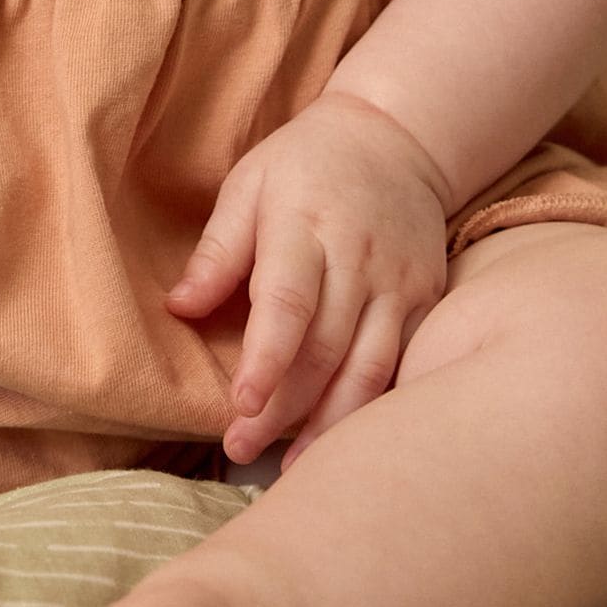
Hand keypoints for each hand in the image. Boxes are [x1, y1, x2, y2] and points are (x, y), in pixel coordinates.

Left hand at [165, 92, 451, 469]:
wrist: (397, 138)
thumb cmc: (305, 163)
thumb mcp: (250, 184)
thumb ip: (218, 249)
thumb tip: (180, 307)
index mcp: (306, 223)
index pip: (288, 301)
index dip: (266, 359)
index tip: (240, 405)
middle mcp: (358, 257)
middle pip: (324, 347)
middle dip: (283, 407)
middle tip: (240, 449)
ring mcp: (398, 282)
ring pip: (368, 367)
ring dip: (329, 423)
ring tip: (290, 468)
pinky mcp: (425, 299)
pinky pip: (400, 363)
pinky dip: (371, 406)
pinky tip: (343, 442)